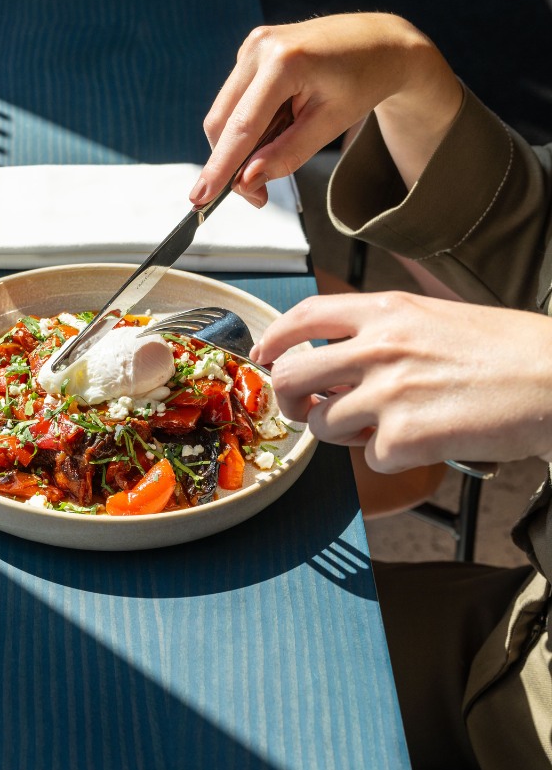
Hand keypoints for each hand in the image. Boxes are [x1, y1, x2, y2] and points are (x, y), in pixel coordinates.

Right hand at [190, 13, 462, 206]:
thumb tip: (246, 182)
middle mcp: (260, 47)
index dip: (220, 166)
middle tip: (259, 195)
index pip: (242, 126)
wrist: (378, 42)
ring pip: (224, 114)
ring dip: (242, 144)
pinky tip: (280, 121)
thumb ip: (286, 155)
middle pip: (222, 122)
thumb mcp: (330, 125)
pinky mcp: (250, 53)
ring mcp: (252, 47)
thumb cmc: (362, 81)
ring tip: (283, 144)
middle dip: (232, 162)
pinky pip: (235, 102)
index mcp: (285, 61)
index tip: (200, 198)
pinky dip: (249, 125)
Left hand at [250, 291, 551, 471]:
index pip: (304, 316)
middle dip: (289, 400)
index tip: (263, 355)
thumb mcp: (433, 317)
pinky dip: (392, 458)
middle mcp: (378, 347)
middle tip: (304, 410)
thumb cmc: (505, 352)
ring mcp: (388, 392)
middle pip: (291, 376)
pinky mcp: (405, 437)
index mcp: (386, 311)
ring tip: (383, 426)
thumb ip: (380, 331)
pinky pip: (371, 458)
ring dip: (343, 434)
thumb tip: (334, 356)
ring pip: (322, 424)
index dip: (274, 338)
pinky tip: (424, 441)